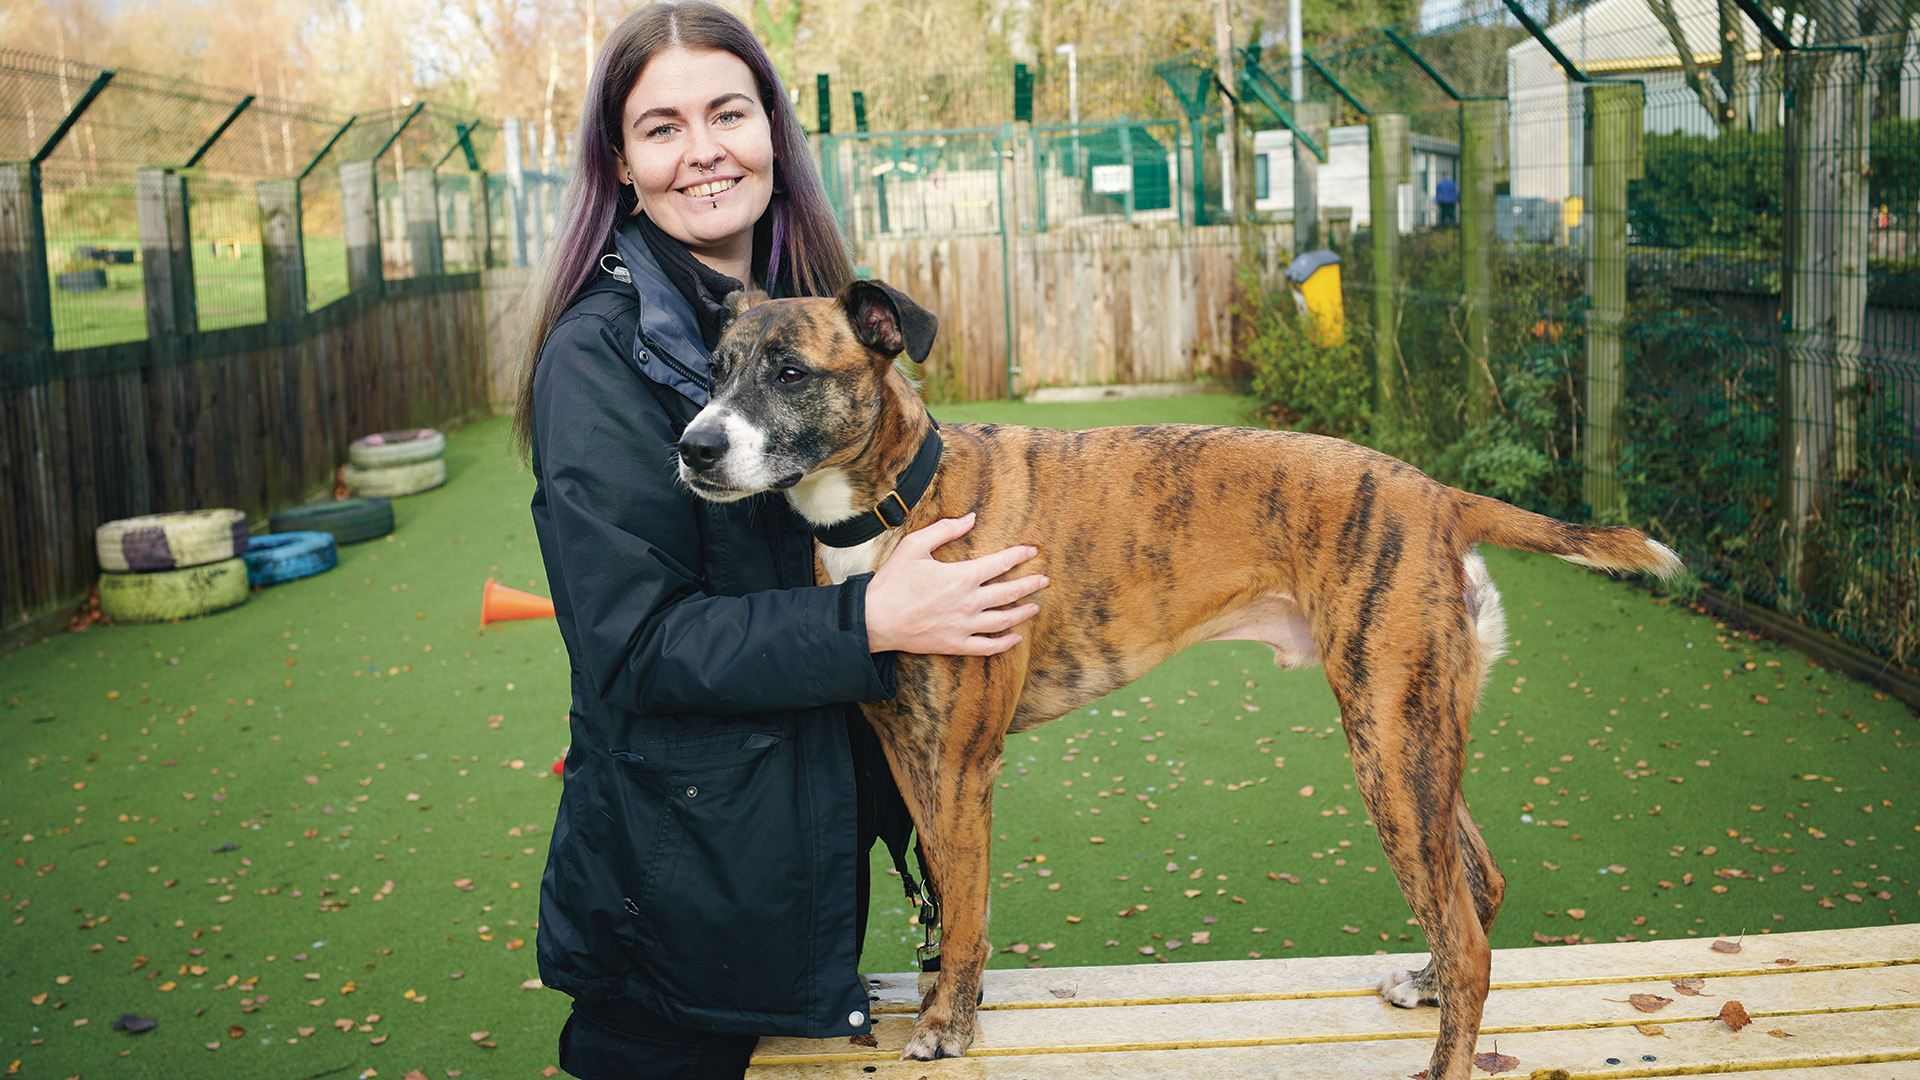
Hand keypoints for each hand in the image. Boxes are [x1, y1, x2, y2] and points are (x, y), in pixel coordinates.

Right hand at [865, 513, 1047, 655]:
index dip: (1019, 555)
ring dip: (1022, 613)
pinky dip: (1004, 643)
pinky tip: (1014, 638)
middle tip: (1044, 580)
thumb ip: (945, 530)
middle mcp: (969, 602)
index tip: (1032, 551)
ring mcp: (964, 626)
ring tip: (1035, 607)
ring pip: (1003, 620)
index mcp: (961, 576)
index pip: (1000, 563)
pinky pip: (987, 646)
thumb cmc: (892, 581)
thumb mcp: (914, 546)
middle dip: (1030, 585)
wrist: (875, 619)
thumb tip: (971, 518)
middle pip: (1009, 593)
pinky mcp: (955, 645)